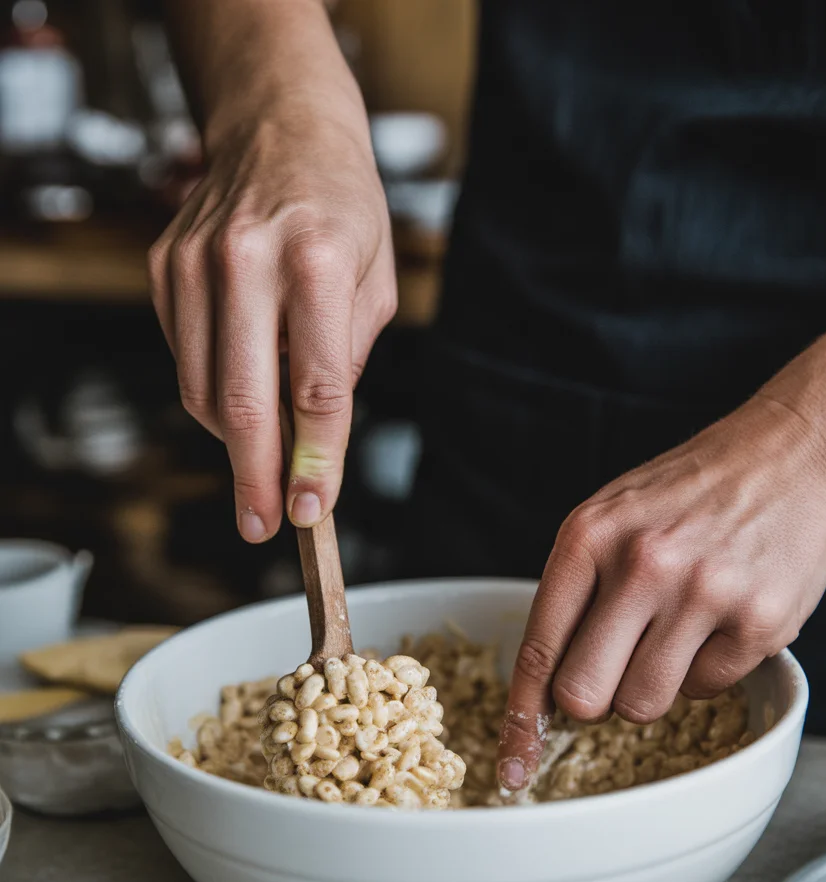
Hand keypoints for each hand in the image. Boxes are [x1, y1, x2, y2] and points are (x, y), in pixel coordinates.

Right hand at [148, 101, 394, 541]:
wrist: (279, 127)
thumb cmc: (342, 206)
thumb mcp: (377, 281)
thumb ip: (346, 360)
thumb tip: (312, 441)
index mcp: (317, 263)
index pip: (317, 391)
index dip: (316, 463)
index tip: (313, 511)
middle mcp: (247, 262)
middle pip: (245, 404)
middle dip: (255, 480)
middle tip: (263, 526)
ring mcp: (195, 265)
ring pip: (204, 391)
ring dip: (235, 442)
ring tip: (262, 458)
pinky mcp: (163, 269)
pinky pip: (186, 360)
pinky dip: (213, 392)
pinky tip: (242, 383)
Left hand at [497, 321, 825, 789]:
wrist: (790, 456)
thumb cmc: (690, 493)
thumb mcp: (611, 516)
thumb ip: (576, 590)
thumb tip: (545, 684)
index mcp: (589, 536)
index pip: (539, 648)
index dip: (522, 717)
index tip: (515, 763)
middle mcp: (642, 564)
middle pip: (584, 694)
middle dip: (593, 700)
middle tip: (614, 671)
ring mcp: (704, 593)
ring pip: (644, 704)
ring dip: (652, 686)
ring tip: (673, 633)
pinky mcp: (759, 621)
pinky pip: (706, 689)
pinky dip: (707, 668)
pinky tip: (718, 620)